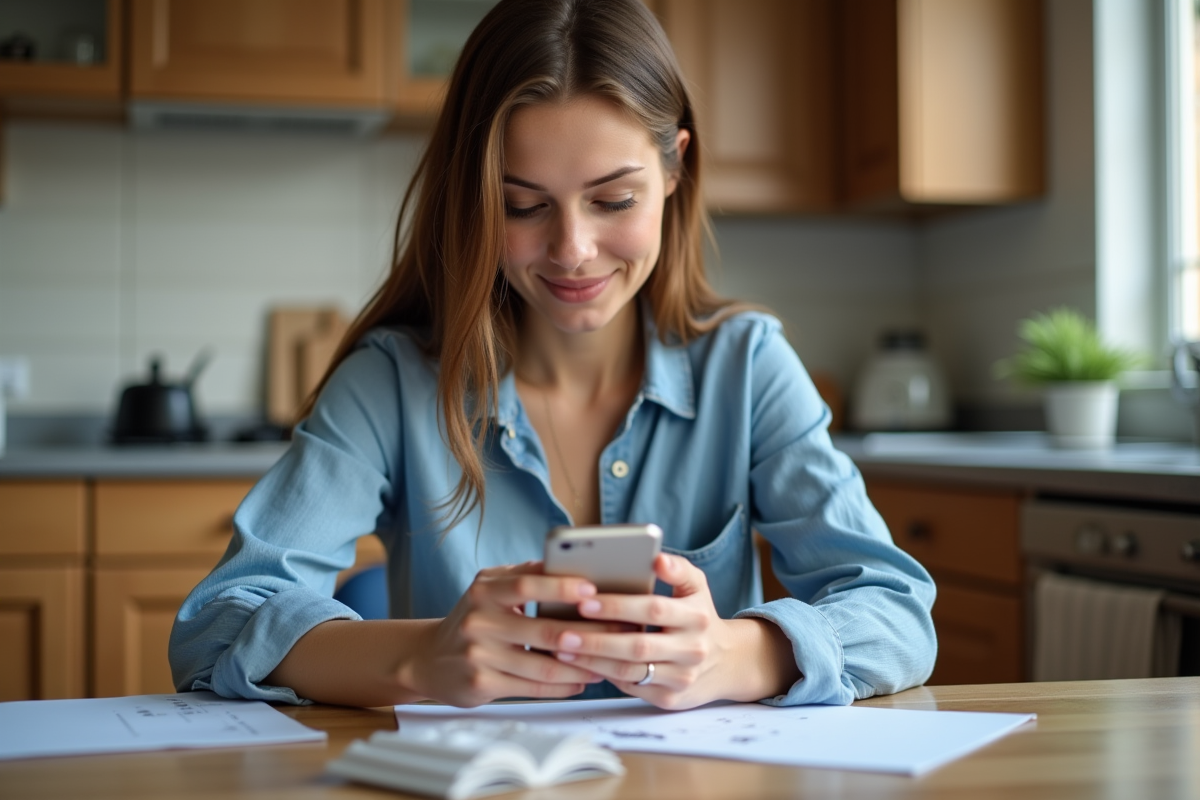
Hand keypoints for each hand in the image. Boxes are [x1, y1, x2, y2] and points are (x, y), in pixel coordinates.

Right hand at [399, 561, 623, 706]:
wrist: (429, 658)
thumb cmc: (473, 619)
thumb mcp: (489, 589)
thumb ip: (524, 576)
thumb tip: (571, 564)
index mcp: (484, 589)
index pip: (526, 583)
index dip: (561, 587)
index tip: (593, 590)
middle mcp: (478, 620)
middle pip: (542, 628)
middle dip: (586, 633)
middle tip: (617, 633)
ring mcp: (478, 654)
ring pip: (542, 663)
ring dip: (579, 667)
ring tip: (604, 664)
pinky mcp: (481, 683)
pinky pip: (532, 686)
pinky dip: (561, 686)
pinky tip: (580, 682)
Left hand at [552, 554, 798, 709]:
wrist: (727, 663)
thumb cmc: (699, 616)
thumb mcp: (697, 587)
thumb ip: (677, 569)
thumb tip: (656, 558)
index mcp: (696, 616)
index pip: (653, 609)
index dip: (618, 606)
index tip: (584, 601)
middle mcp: (692, 649)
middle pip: (638, 646)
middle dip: (596, 640)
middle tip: (562, 633)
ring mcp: (681, 678)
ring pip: (630, 672)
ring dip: (593, 662)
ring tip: (562, 650)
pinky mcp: (670, 700)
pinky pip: (630, 688)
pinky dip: (603, 676)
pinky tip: (580, 665)